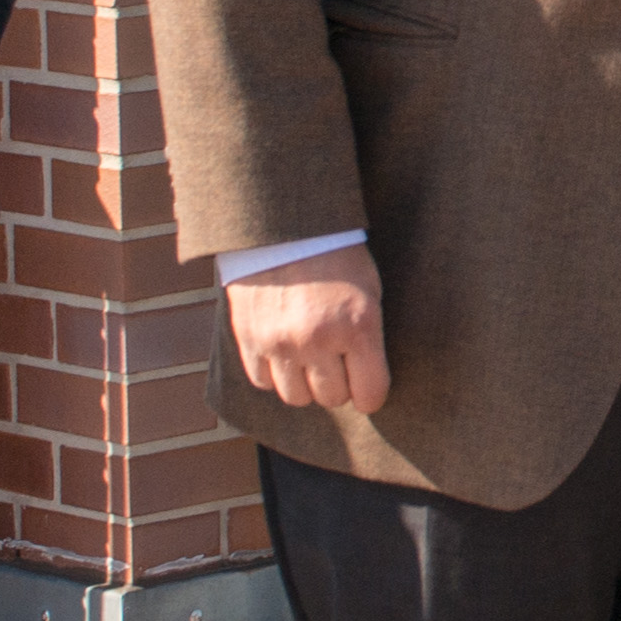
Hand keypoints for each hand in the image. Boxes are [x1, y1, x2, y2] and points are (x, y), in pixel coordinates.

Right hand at [221, 244, 389, 414]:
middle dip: (339, 384)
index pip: (370, 393)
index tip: (367, 387)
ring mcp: (280, 341)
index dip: (371, 394)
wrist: (282, 223)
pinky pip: (264, 382)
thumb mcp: (368, 289)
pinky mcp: (250, 338)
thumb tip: (366, 386)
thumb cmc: (334, 256)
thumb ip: (368, 339)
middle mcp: (318, 338)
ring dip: (305, 383)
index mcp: (357, 325)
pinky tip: (283, 351)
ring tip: (308, 358)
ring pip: (297, 397)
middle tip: (336, 361)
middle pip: (332, 398)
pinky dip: (274, 373)